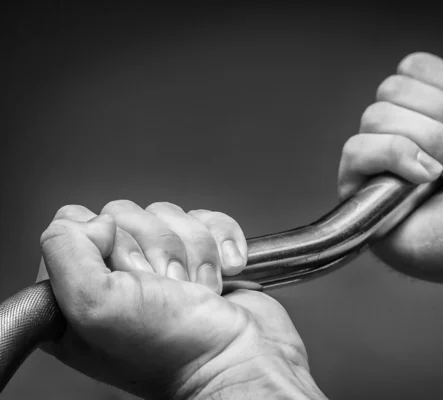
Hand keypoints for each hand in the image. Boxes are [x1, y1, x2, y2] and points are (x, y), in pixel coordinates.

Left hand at [37, 202, 323, 398]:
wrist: (239, 360)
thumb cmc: (173, 351)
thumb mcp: (95, 308)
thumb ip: (65, 252)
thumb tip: (93, 221)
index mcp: (76, 293)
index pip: (77, 223)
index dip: (108, 240)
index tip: (127, 276)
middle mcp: (116, 277)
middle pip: (127, 214)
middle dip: (159, 250)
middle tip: (167, 290)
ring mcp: (162, 264)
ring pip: (171, 215)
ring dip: (195, 253)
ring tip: (196, 291)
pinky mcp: (201, 255)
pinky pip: (208, 219)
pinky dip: (222, 241)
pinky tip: (223, 273)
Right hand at [338, 27, 442, 293]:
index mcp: (429, 113)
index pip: (411, 68)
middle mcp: (400, 135)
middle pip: (391, 90)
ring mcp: (378, 166)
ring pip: (376, 117)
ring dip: (429, 141)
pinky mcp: (362, 195)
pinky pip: (356, 152)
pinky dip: (396, 156)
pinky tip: (427, 178)